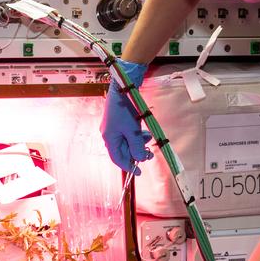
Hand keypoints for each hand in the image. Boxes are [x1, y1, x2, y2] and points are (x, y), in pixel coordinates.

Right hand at [100, 58, 152, 173]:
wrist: (122, 88)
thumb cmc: (125, 109)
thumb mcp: (133, 131)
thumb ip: (136, 146)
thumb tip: (140, 159)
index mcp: (109, 139)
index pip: (117, 159)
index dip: (128, 166)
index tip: (139, 172)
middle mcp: (110, 134)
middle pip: (123, 151)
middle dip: (137, 153)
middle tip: (150, 154)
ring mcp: (114, 127)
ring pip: (127, 142)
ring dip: (138, 143)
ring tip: (148, 139)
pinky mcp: (119, 121)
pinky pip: (128, 133)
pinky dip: (137, 135)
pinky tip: (144, 131)